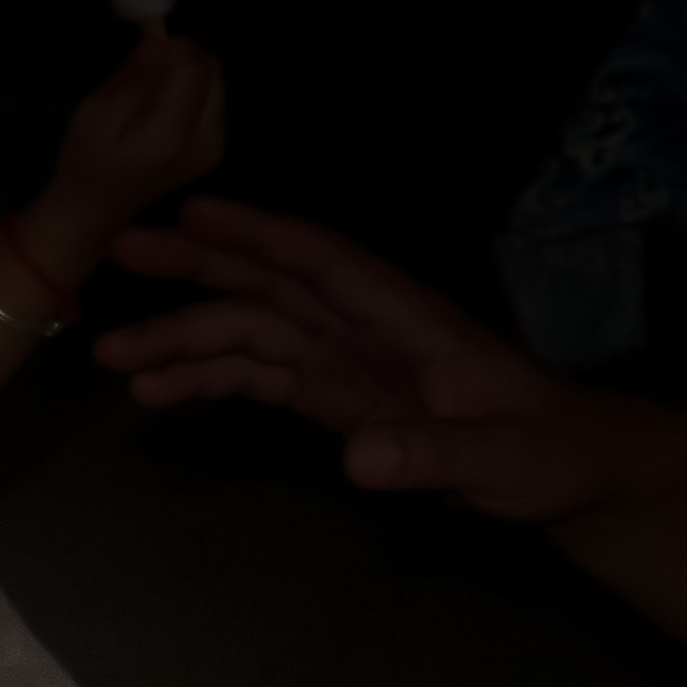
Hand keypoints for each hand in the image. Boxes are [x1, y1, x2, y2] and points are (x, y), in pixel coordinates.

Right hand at [16, 26, 227, 273]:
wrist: (95, 217)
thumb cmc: (84, 166)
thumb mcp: (94, 114)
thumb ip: (132, 77)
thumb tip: (157, 39)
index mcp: (168, 135)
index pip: (192, 65)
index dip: (170, 45)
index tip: (144, 48)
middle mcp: (203, 142)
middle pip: (210, 68)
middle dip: (179, 59)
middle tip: (143, 73)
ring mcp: (213, 148)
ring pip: (214, 80)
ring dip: (185, 75)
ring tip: (149, 96)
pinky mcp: (215, 149)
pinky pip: (211, 98)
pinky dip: (189, 92)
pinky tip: (160, 111)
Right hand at [96, 196, 658, 520]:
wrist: (571, 471)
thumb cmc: (550, 452)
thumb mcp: (504, 462)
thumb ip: (435, 454)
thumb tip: (359, 458)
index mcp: (408, 322)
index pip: (324, 265)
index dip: (259, 236)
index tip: (191, 214)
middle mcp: (368, 329)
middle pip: (271, 285)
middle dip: (196, 269)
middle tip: (120, 255)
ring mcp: (348, 361)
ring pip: (253, 333)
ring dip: (185, 340)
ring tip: (115, 361)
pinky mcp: (338, 397)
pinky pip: (262, 376)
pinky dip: (209, 380)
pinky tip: (160, 394)